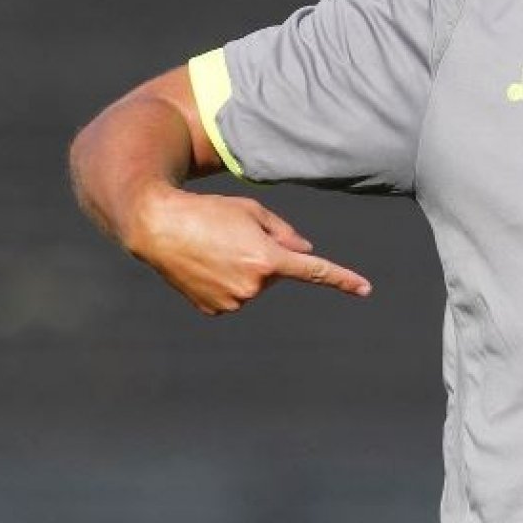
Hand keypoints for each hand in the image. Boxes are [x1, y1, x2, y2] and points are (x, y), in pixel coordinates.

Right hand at [124, 186, 371, 314]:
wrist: (156, 226)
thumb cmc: (207, 211)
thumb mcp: (251, 212)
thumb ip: (284, 233)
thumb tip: (307, 254)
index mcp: (268, 259)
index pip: (315, 272)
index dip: (343, 280)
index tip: (365, 289)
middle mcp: (253, 286)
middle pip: (277, 272)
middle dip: (264, 256)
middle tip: (232, 237)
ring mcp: (233, 302)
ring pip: (255, 285)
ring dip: (244, 269)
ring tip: (214, 249)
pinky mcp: (215, 311)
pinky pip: (233, 296)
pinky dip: (225, 282)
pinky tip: (205, 266)